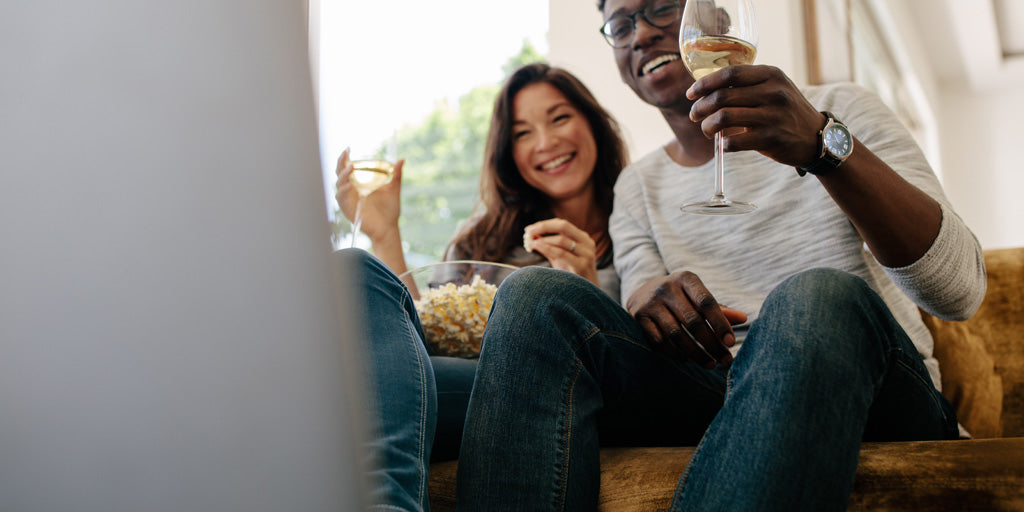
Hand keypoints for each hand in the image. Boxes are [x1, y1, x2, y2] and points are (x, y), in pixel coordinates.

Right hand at [335, 148, 403, 243]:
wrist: (389, 228)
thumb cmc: (390, 210)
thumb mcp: (394, 189)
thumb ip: (396, 175)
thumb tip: (401, 159)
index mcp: (359, 183)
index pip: (347, 168)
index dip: (345, 158)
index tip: (348, 148)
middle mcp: (351, 190)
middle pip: (339, 173)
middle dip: (341, 163)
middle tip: (346, 154)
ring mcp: (348, 199)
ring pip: (339, 184)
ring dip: (343, 175)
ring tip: (351, 168)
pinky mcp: (348, 209)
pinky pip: (341, 198)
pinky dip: (343, 190)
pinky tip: (350, 185)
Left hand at [523, 218, 599, 285]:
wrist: (585, 295)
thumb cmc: (571, 275)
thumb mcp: (560, 258)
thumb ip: (548, 246)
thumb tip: (532, 236)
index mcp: (583, 238)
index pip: (563, 224)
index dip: (545, 224)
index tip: (529, 229)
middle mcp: (587, 243)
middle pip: (564, 226)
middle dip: (543, 227)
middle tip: (528, 231)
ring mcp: (586, 254)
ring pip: (562, 240)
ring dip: (543, 240)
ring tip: (530, 243)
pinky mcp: (582, 265)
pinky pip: (561, 253)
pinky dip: (547, 248)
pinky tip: (537, 247)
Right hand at [626, 272, 746, 368]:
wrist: (641, 293)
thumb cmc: (679, 298)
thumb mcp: (697, 297)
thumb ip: (719, 309)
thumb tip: (744, 318)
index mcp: (686, 279)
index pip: (706, 302)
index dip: (720, 323)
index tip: (731, 343)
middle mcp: (666, 288)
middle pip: (692, 321)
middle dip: (711, 344)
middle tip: (724, 361)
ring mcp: (650, 302)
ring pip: (675, 334)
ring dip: (694, 353)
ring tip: (709, 364)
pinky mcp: (638, 316)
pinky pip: (659, 340)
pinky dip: (674, 353)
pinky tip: (686, 359)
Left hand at [686, 65, 825, 168]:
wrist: (817, 137)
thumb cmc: (786, 112)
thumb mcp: (774, 88)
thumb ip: (747, 85)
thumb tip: (707, 90)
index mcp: (771, 75)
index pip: (729, 73)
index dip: (704, 83)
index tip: (691, 94)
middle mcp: (773, 92)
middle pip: (722, 96)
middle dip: (701, 107)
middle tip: (694, 115)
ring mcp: (773, 115)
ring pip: (724, 118)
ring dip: (707, 126)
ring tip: (706, 130)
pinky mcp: (772, 138)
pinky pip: (735, 141)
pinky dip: (723, 144)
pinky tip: (723, 144)